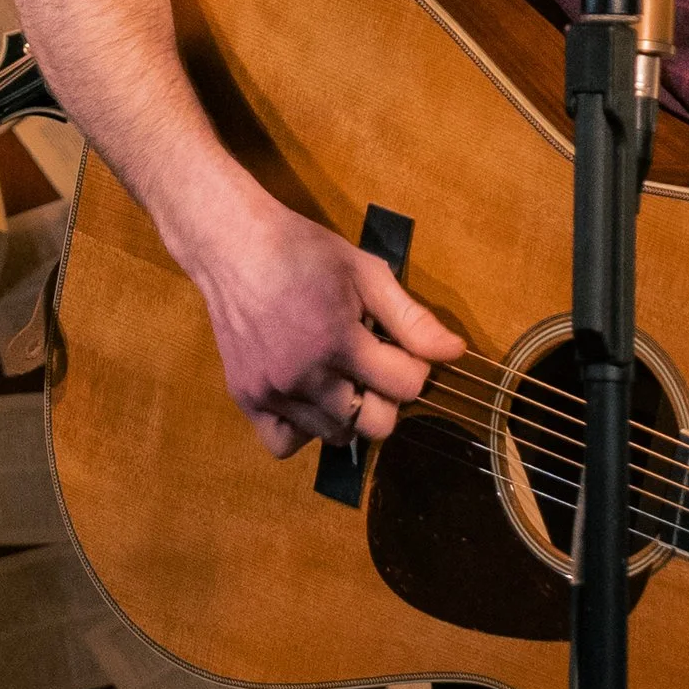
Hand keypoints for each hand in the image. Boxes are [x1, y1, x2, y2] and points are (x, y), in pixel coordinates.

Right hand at [163, 168, 464, 460]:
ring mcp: (273, 392)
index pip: (406, 386)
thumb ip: (411, 317)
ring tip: (340, 374)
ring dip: (349, 411)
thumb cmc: (302, 250)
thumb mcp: (364, 271)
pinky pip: (285, 444)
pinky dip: (304, 429)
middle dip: (388, 397)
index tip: (402, 347)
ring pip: (336, 436)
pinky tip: (310, 397)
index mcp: (339, 340)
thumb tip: (455, 352)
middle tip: (374, 364)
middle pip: (376, 424)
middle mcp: (305, 376)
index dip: (416, 367)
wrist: (232, 243)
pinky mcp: (246, 398)